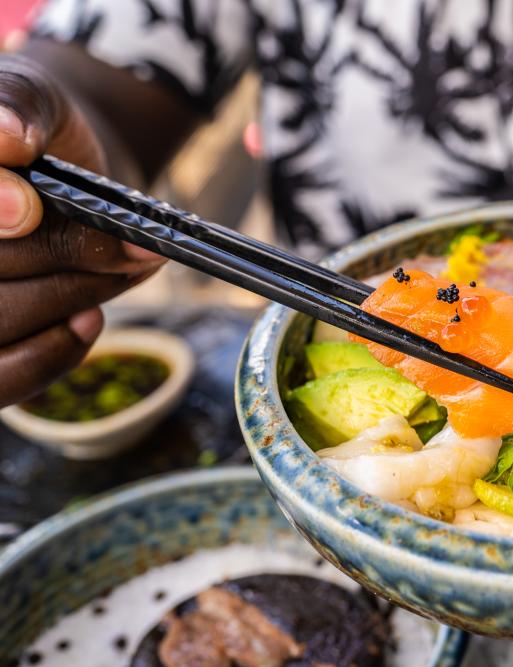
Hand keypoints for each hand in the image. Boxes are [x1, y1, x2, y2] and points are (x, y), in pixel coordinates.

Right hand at [0, 54, 163, 407]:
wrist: (57, 163)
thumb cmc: (36, 127)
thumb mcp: (31, 97)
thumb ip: (17, 108)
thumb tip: (7, 138)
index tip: (28, 206)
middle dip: (63, 255)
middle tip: (130, 242)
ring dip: (72, 298)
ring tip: (123, 267)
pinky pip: (4, 378)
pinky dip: (55, 352)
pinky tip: (91, 317)